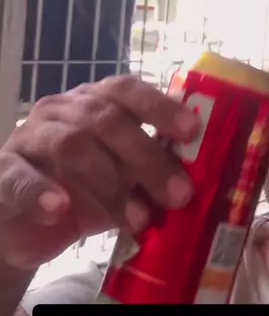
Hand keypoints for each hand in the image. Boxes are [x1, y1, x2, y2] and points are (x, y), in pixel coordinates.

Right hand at [0, 77, 198, 269]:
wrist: (25, 226)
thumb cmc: (83, 192)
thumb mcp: (124, 180)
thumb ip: (151, 171)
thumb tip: (201, 179)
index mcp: (94, 102)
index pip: (126, 89)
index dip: (160, 106)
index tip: (192, 131)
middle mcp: (61, 111)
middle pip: (106, 119)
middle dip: (147, 157)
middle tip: (180, 194)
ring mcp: (29, 138)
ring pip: (71, 145)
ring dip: (109, 183)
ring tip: (137, 219)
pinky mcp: (2, 171)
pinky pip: (19, 177)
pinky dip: (41, 192)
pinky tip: (61, 210)